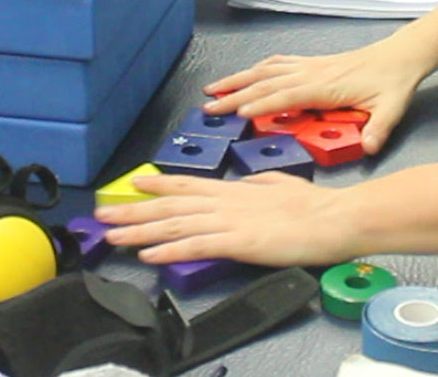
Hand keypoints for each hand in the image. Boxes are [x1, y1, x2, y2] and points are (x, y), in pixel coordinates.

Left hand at [96, 172, 361, 266]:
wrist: (334, 219)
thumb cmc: (315, 206)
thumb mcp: (281, 185)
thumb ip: (260, 185)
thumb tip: (246, 184)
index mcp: (234, 190)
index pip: (187, 184)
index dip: (157, 184)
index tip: (134, 182)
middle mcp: (224, 202)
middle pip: (170, 206)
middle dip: (134, 210)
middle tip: (103, 214)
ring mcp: (229, 221)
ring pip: (174, 224)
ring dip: (139, 230)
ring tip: (112, 235)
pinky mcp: (237, 242)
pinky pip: (195, 246)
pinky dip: (168, 250)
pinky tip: (148, 255)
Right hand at [202, 37, 431, 153]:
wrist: (401, 55)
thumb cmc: (394, 81)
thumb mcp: (391, 109)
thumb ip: (378, 129)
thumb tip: (369, 147)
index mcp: (325, 86)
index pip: (285, 96)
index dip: (260, 104)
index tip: (237, 114)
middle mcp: (311, 73)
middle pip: (264, 82)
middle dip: (234, 94)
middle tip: (209, 106)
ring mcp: (309, 65)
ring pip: (265, 70)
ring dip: (238, 79)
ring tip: (214, 88)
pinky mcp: (312, 62)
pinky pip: (278, 63)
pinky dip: (258, 68)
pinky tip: (248, 73)